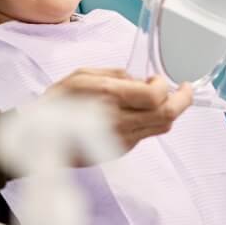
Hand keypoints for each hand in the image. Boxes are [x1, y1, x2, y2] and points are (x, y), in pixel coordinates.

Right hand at [44, 68, 192, 150]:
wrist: (40, 139)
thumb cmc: (58, 101)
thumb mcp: (82, 75)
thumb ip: (115, 74)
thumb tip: (140, 79)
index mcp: (108, 99)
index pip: (155, 96)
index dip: (163, 86)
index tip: (156, 77)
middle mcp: (119, 122)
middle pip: (167, 116)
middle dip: (183, 101)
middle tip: (185, 89)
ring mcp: (122, 140)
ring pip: (162, 127)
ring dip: (169, 111)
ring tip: (164, 97)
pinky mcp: (121, 150)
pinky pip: (147, 134)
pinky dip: (152, 120)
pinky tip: (141, 111)